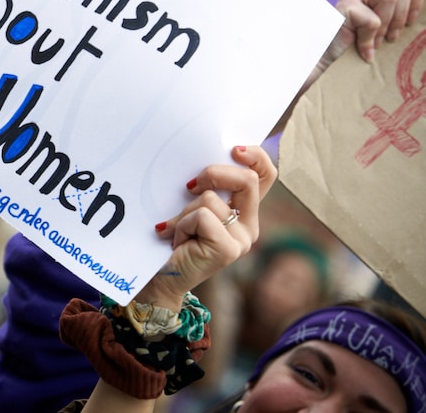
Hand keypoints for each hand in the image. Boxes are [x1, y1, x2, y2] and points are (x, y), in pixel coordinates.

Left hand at [136, 145, 276, 309]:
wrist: (161, 277)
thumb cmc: (174, 236)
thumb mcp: (191, 205)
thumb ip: (206, 186)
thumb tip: (201, 154)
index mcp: (244, 211)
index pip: (265, 175)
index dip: (256, 156)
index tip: (234, 149)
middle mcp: (249, 225)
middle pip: (247, 180)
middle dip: (214, 173)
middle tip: (189, 186)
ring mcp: (242, 240)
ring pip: (211, 199)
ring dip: (184, 211)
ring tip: (177, 230)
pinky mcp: (228, 249)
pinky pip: (202, 216)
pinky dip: (180, 224)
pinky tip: (176, 241)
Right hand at [326, 0, 424, 63]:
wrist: (330, 63)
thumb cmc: (364, 50)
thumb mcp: (392, 30)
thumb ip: (404, 17)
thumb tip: (418, 18)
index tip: (411, 21)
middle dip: (404, 12)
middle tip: (392, 35)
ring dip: (387, 24)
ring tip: (377, 40)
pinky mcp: (345, 5)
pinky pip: (372, 20)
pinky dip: (370, 39)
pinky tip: (363, 48)